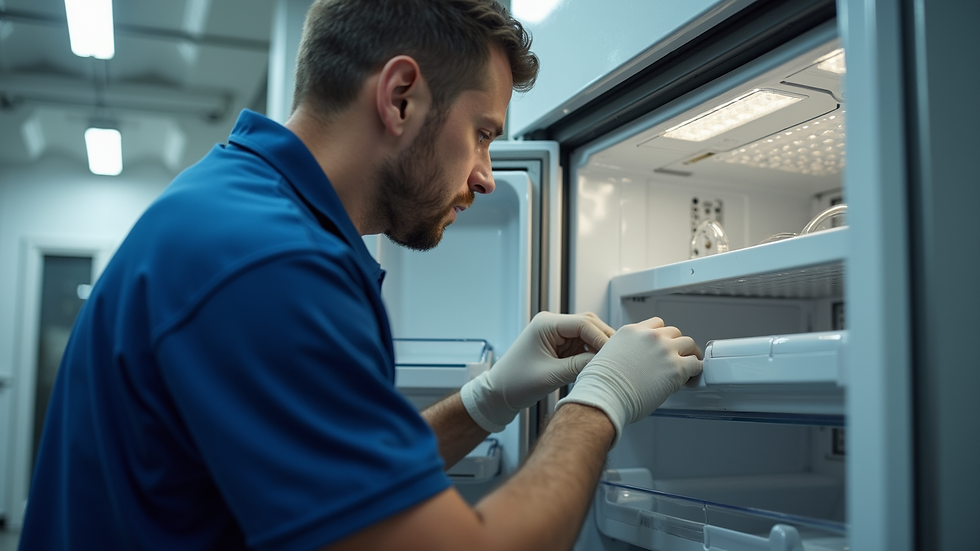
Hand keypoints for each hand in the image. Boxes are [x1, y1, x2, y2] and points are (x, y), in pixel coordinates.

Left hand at [460, 312, 614, 431]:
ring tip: (610, 364)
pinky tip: (598, 366)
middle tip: (619, 359)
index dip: (602, 338)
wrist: (499, 394)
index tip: (614, 355)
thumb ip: (578, 366)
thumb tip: (603, 362)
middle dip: (604, 341)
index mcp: (546, 324)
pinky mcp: (559, 346)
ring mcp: (556, 334)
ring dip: (598, 347)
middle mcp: (552, 324)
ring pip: (588, 334)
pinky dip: (591, 354)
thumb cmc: (515, 383)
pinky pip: (582, 345)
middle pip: (589, 325)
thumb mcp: (551, 376)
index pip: (583, 324)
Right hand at [555, 317, 701, 445]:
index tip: (663, 344)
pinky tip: (691, 377)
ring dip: (689, 354)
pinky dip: (695, 370)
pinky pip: (696, 364)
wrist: (605, 395)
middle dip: (676, 344)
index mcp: (631, 332)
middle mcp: (649, 337)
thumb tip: (633, 360)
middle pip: (674, 332)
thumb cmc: (602, 383)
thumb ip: (625, 351)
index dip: (661, 336)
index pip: (655, 324)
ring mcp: (664, 350)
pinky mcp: (676, 367)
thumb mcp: (608, 355)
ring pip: (688, 344)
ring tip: (689, 365)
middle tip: (677, 356)